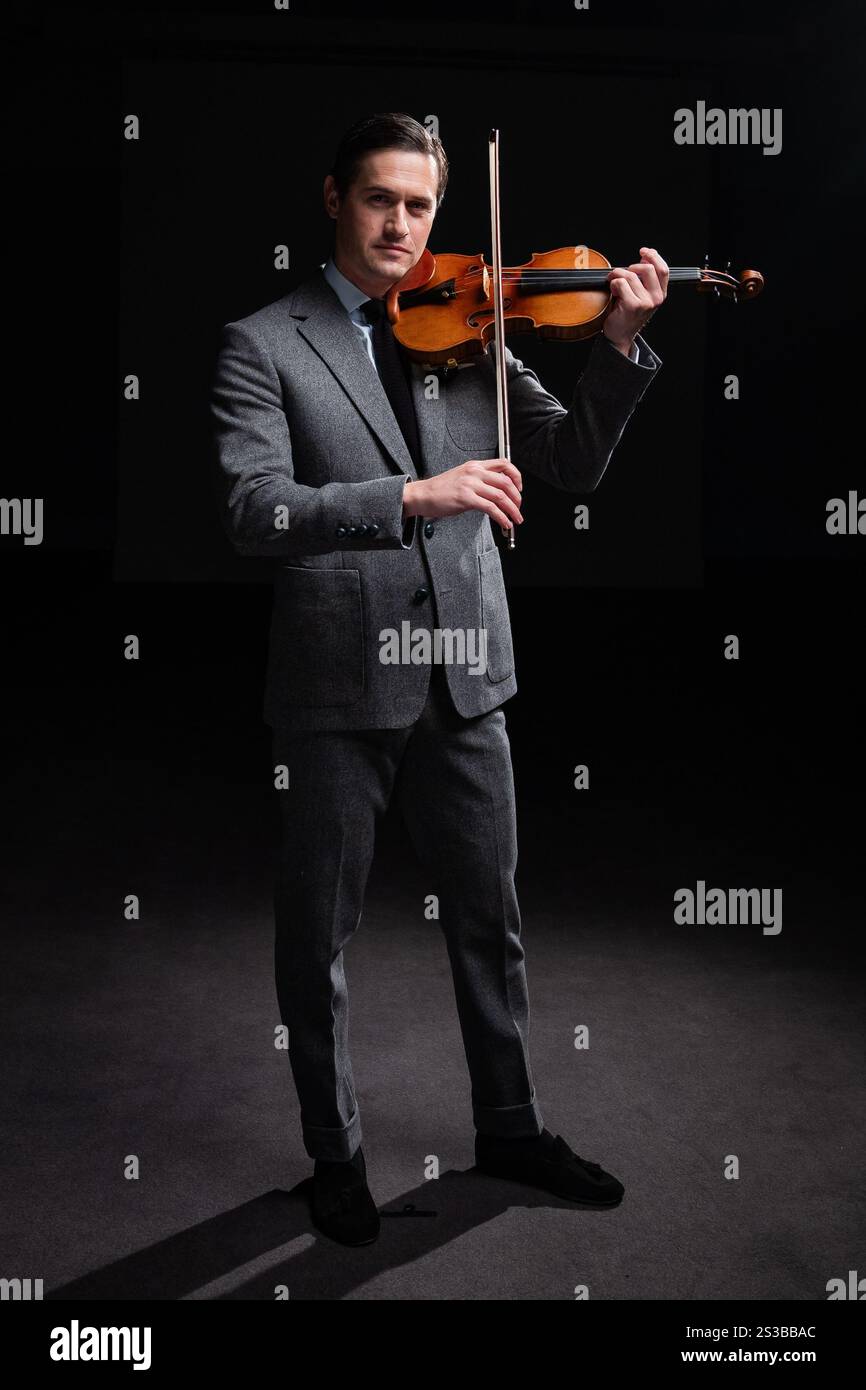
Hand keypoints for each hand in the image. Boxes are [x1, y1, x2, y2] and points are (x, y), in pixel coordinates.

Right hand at [404, 458, 523, 531]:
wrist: (422, 495)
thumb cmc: (441, 489)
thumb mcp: (463, 477)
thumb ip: (479, 480)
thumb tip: (497, 491)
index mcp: (475, 465)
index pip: (504, 464)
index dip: (516, 476)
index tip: (519, 489)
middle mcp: (475, 472)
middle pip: (506, 482)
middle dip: (517, 498)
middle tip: (518, 508)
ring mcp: (470, 484)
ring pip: (501, 496)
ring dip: (512, 510)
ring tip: (515, 519)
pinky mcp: (466, 498)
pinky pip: (491, 508)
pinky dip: (501, 517)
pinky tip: (504, 523)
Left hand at [603, 247, 668, 354]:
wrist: (619, 335)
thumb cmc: (627, 313)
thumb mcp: (641, 293)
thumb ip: (645, 276)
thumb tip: (646, 255)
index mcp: (660, 294)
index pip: (663, 269)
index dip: (654, 256)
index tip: (643, 251)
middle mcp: (656, 298)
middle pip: (648, 268)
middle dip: (631, 267)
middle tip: (621, 273)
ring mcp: (645, 303)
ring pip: (631, 275)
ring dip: (617, 275)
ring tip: (613, 284)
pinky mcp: (632, 306)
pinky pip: (621, 283)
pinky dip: (613, 284)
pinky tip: (613, 292)